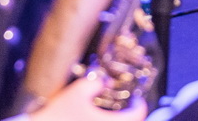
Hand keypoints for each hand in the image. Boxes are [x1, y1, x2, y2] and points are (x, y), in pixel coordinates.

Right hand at [28, 73, 147, 120]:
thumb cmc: (58, 115)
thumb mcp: (77, 91)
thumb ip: (95, 83)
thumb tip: (104, 81)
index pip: (138, 115)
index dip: (139, 105)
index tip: (136, 99)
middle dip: (132, 116)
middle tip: (127, 108)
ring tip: (113, 115)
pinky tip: (96, 120)